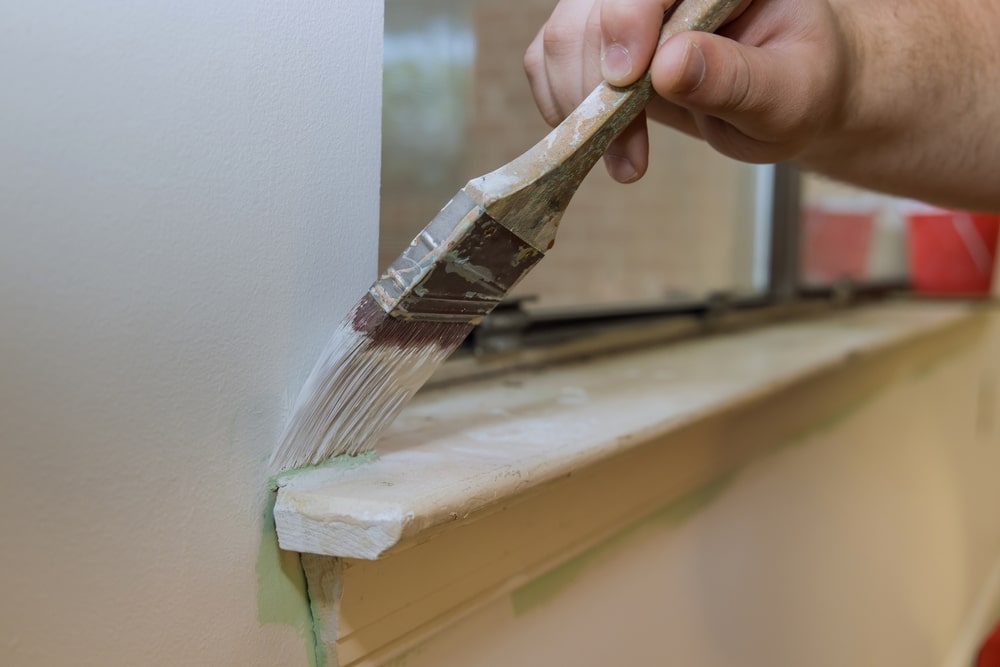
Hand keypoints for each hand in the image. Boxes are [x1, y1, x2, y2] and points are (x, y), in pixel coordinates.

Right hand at [524, 0, 851, 182]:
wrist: (786, 99)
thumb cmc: (802, 89)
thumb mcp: (790, 95)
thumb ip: (736, 79)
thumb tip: (670, 65)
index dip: (625, 19)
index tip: (628, 81)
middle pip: (592, 8)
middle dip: (599, 86)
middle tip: (631, 152)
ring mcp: (626, 4)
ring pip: (561, 35)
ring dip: (579, 106)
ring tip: (626, 158)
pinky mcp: (597, 36)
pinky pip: (547, 61)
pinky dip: (563, 110)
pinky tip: (604, 143)